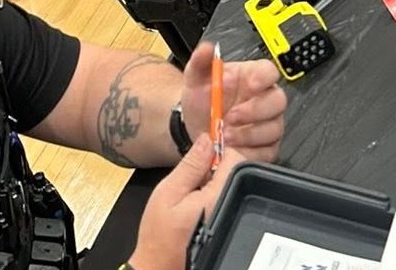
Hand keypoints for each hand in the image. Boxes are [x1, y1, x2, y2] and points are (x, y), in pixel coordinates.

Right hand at [130, 135, 243, 269]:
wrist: (159, 267)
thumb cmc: (160, 234)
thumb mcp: (169, 192)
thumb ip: (191, 165)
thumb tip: (207, 139)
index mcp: (219, 198)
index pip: (235, 159)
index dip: (220, 150)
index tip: (202, 153)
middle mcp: (231, 206)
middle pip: (236, 171)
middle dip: (216, 166)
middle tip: (193, 174)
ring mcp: (230, 216)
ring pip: (230, 183)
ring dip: (214, 179)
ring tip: (192, 189)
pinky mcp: (226, 223)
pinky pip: (226, 197)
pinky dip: (214, 193)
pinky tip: (196, 201)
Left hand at [180, 42, 285, 163]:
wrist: (195, 126)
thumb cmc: (202, 99)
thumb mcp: (196, 77)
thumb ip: (200, 61)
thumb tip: (206, 48)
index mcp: (252, 76)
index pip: (270, 71)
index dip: (264, 77)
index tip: (250, 85)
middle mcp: (264, 99)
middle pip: (278, 100)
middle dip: (255, 111)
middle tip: (230, 117)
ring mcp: (267, 123)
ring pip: (274, 128)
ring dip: (249, 134)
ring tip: (225, 136)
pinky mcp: (266, 146)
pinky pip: (268, 151)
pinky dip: (249, 152)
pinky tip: (232, 149)